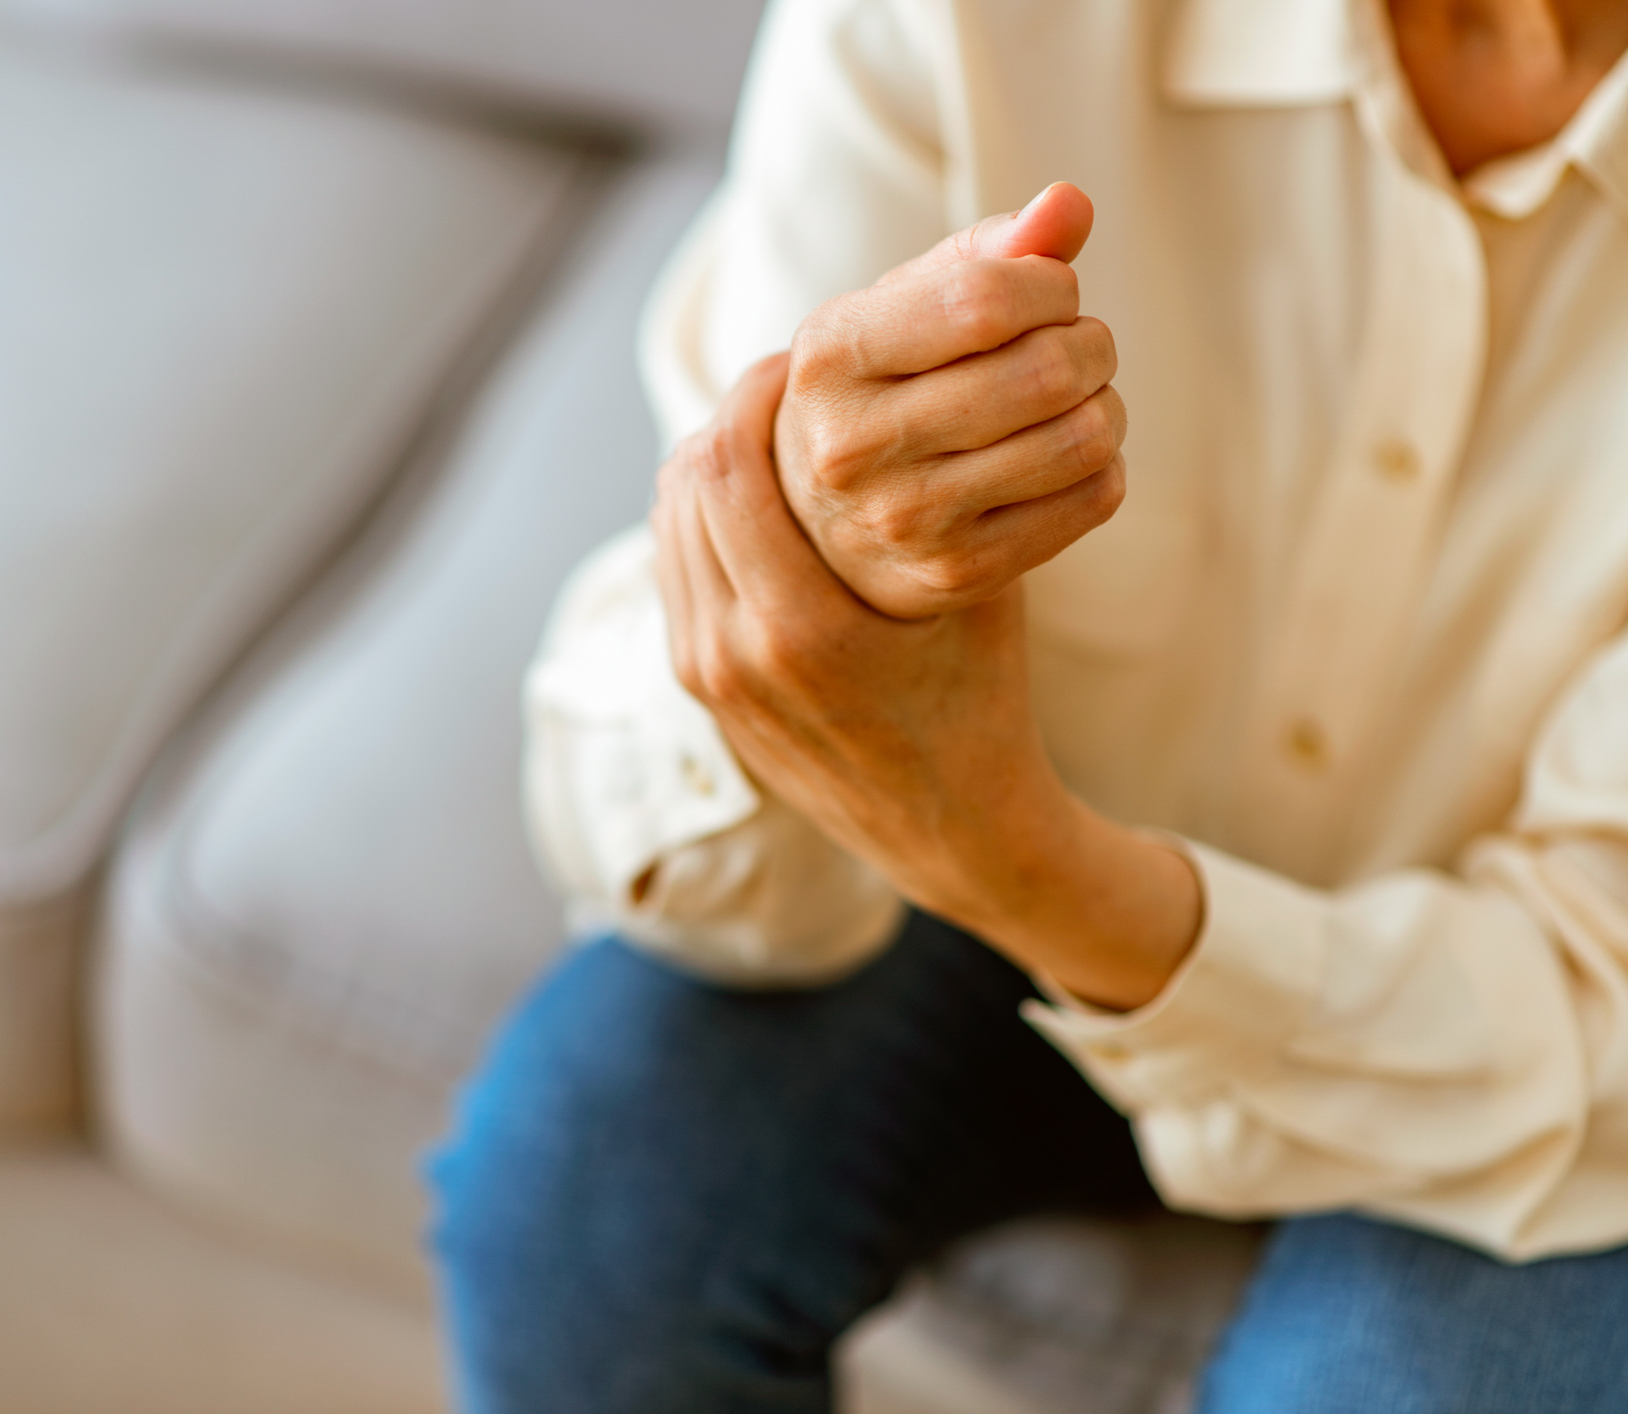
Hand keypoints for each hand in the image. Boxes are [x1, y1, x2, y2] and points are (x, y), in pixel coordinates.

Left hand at [654, 353, 1198, 1009]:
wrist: (950, 828)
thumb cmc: (981, 698)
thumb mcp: (977, 591)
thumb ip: (936, 492)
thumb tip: (923, 372)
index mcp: (799, 631)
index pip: (726, 465)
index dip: (755, 391)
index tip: (801, 355)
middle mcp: (732, 654)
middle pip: (685, 483)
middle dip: (729, 415)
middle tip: (784, 379)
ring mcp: (706, 676)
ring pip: (670, 522)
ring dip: (711, 462)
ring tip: (768, 427)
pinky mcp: (699, 688)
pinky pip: (676, 570)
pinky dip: (703, 517)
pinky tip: (756, 494)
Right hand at [774, 183, 1126, 618]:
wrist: (828, 522)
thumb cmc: (887, 384)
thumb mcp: (908, 306)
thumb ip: (990, 249)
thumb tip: (1071, 205)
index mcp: (831, 358)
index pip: (985, 301)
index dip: (1049, 286)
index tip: (1049, 294)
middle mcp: (852, 447)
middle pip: (1045, 372)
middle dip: (1090, 344)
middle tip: (1077, 347)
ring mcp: (905, 520)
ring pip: (1080, 439)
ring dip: (1105, 404)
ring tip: (1076, 399)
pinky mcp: (958, 573)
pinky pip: (1091, 499)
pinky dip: (1102, 466)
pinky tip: (1065, 455)